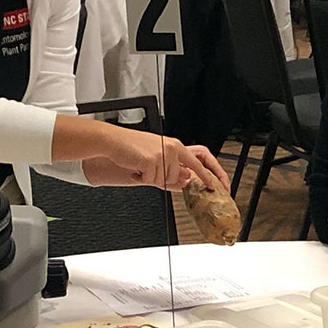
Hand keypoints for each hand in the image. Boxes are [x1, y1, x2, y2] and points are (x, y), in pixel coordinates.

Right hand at [102, 131, 226, 192]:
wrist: (114, 141)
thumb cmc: (133, 147)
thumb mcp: (158, 155)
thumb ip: (173, 168)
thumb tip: (185, 181)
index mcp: (176, 146)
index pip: (196, 163)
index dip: (206, 176)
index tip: (214, 186)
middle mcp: (171, 149)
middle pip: (176, 178)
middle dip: (162, 179)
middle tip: (148, 169)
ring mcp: (162, 154)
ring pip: (163, 180)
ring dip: (150, 178)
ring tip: (141, 166)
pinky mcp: (151, 161)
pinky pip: (150, 180)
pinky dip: (142, 177)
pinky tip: (136, 167)